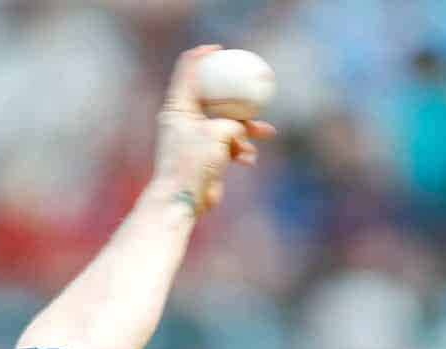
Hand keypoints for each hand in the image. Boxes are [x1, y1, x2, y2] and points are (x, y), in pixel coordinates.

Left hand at [153, 46, 274, 215]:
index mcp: (178, 107)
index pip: (188, 72)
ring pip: (227, 122)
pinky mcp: (206, 155)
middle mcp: (184, 119)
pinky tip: (247, 159)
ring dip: (247, 129)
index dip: (203, 57)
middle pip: (213, 96)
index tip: (221, 50)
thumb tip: (240, 128)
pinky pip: (229, 144)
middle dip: (236, 94)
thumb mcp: (218, 133)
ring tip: (267, 133)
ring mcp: (196, 137)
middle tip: (252, 83)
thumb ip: (232, 122)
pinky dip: (241, 149)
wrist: (183, 200)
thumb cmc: (193, 162)